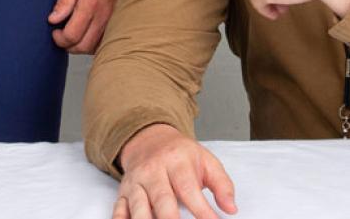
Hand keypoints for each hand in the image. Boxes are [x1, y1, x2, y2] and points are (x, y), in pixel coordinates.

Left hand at [48, 0, 131, 52]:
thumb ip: (65, 0)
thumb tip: (53, 19)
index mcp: (90, 4)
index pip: (72, 35)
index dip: (59, 39)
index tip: (55, 31)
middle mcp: (103, 16)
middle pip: (83, 46)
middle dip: (69, 46)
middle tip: (62, 35)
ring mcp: (113, 20)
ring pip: (95, 46)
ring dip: (82, 45)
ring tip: (75, 33)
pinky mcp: (119, 20)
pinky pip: (105, 40)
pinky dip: (95, 42)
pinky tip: (89, 32)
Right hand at [113, 123, 236, 218]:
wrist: (149, 140)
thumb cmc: (181, 155)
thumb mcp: (206, 161)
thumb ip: (222, 185)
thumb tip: (231, 208)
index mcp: (177, 162)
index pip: (189, 189)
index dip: (201, 210)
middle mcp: (154, 171)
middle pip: (161, 199)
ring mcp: (136, 182)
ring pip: (138, 206)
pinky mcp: (124, 192)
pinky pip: (119, 209)